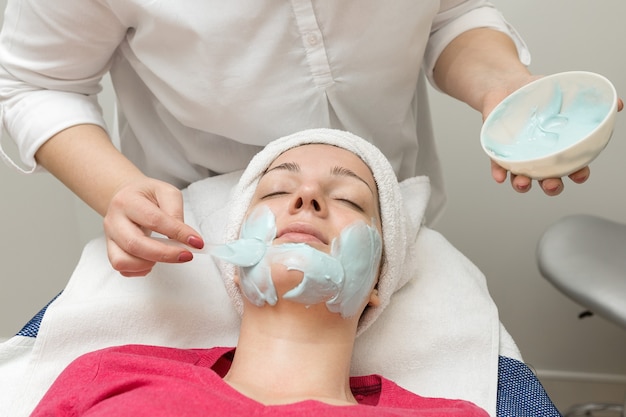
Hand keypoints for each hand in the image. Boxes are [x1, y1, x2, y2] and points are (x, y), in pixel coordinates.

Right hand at [103, 177, 204, 276]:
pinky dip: (139, 270)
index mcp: (128, 201)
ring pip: (123, 261)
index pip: (154, 220)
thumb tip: (185, 237)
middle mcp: (114, 220)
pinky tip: (152, 260)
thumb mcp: (166, 193)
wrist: (125, 196)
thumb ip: (175, 212)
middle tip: (186, 255)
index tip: (196, 242)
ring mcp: (110, 237)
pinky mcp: (111, 250)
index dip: (177, 233)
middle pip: (136, 244)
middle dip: (165, 254)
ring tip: (164, 255)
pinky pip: (122, 268)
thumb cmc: (146, 195)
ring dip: (148, 263)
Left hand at [482, 78, 623, 195]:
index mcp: (558, 147)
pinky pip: (498, 165)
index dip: (577, 174)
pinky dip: (499, 172)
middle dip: (551, 186)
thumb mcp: (565, 93)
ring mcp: (518, 155)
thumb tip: (617, 104)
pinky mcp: (498, 151)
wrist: (507, 86)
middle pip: (548, 179)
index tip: (579, 174)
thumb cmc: (537, 94)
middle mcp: (539, 156)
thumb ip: (589, 100)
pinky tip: (499, 177)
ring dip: (522, 184)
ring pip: (522, 177)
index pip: (572, 167)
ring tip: (523, 183)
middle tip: (551, 184)